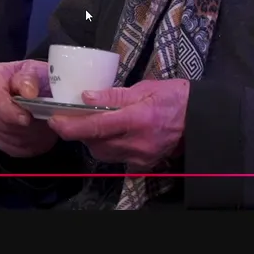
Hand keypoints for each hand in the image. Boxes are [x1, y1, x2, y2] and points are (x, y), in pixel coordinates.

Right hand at [0, 60, 58, 157]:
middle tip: (41, 120)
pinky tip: (35, 133)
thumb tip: (28, 92)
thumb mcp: (37, 71)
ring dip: (26, 133)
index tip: (26, 117)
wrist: (39, 94)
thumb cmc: (36, 80)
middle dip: (22, 123)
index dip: (9, 108)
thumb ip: (30, 78)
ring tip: (41, 124)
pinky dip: (25, 142)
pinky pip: (8, 145)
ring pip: (5, 134)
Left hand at [48, 79, 188, 169]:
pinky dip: (109, 148)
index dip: (71, 125)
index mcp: (138, 118)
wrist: (199, 119)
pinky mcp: (143, 165)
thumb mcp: (145, 88)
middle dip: (80, 131)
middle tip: (75, 117)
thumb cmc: (173, 97)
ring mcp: (140, 157)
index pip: (97, 126)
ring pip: (103, 154)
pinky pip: (116, 159)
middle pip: (96, 143)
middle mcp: (138, 142)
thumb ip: (114, 95)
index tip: (54, 120)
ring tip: (97, 124)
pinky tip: (114, 136)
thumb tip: (86, 97)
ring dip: (93, 140)